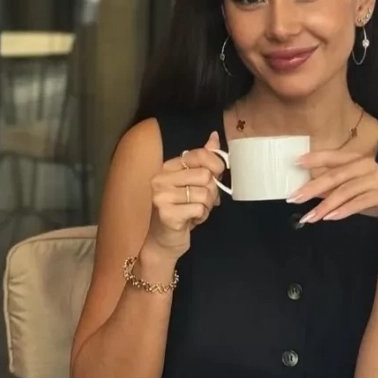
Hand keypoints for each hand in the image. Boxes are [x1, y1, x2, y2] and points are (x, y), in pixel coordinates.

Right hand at [144, 131, 223, 258]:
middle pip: (205, 175)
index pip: (199, 154)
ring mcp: (161, 196)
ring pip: (204, 194)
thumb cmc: (181, 210)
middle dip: (211, 192)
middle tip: (201, 202)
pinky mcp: (166, 214)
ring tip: (195, 212)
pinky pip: (199, 209)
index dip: (215, 165)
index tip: (215, 176)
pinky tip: (191, 221)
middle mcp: (161, 178)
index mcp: (168, 167)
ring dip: (206, 207)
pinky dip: (201, 217)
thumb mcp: (193, 183)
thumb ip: (204, 161)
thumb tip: (214, 136)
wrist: (163, 241)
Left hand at [289, 149, 377, 237]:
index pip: (333, 157)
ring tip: (309, 217)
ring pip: (346, 190)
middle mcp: (367, 166)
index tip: (295, 162)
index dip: (315, 158)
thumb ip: (333, 188)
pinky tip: (330, 218)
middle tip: (294, 198)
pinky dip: (344, 210)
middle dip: (313, 187)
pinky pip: (360, 202)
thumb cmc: (373, 197)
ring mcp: (377, 179)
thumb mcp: (351, 191)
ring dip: (325, 205)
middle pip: (336, 175)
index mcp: (358, 160)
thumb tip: (306, 190)